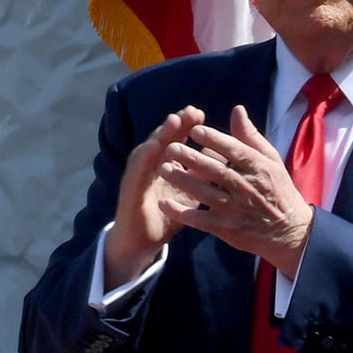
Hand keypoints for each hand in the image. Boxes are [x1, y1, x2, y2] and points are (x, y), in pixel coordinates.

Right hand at [106, 106, 206, 288]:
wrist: (143, 241)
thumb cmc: (167, 215)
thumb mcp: (190, 192)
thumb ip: (202, 174)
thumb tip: (222, 156)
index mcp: (165, 164)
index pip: (176, 140)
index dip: (187, 126)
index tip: (201, 113)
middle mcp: (150, 164)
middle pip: (164, 138)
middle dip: (177, 123)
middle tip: (192, 110)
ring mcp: (139, 174)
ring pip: (150, 149)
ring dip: (162, 134)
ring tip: (175, 120)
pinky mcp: (130, 187)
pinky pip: (138, 170)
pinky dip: (146, 157)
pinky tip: (154, 147)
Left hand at [155, 106, 313, 276]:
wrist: (291, 233)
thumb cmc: (278, 190)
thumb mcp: (272, 161)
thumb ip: (251, 137)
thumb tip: (236, 110)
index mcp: (259, 169)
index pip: (235, 151)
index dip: (214, 140)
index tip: (195, 130)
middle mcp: (247, 188)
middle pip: (216, 171)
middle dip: (192, 159)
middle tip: (171, 147)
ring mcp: (236, 210)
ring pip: (205, 194)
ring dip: (183, 182)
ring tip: (163, 169)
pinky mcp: (227, 229)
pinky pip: (201, 220)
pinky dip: (181, 213)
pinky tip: (164, 204)